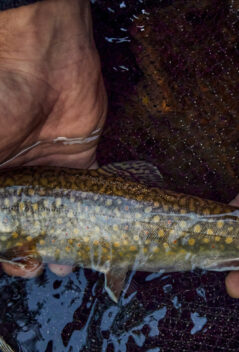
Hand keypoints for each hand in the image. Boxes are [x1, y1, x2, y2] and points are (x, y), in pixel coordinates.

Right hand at [0, 0, 106, 277]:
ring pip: (56, 217)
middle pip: (23, 224)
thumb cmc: (0, 98)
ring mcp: (47, 169)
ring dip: (60, 242)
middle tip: (34, 266)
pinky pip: (85, 194)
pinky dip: (88, 219)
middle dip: (28, 250)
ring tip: (65, 263)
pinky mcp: (79, 160)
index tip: (11, 262)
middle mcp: (16, 175)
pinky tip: (91, 240)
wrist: (44, 59)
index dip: (2, 245)